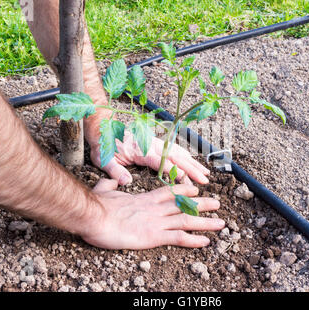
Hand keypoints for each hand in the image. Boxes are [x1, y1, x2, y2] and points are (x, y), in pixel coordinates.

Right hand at [81, 179, 224, 249]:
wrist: (95, 216)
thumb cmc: (98, 205)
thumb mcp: (105, 189)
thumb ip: (111, 184)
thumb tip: (112, 180)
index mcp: (145, 198)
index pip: (170, 191)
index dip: (185, 191)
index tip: (196, 190)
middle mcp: (155, 208)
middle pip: (184, 204)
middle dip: (203, 204)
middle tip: (217, 204)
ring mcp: (157, 222)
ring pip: (187, 220)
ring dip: (206, 222)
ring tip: (221, 223)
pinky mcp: (154, 236)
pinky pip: (179, 238)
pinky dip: (194, 240)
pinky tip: (206, 242)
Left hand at [90, 131, 210, 185]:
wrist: (102, 127)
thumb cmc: (103, 145)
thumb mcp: (104, 159)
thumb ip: (115, 171)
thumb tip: (126, 182)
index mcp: (141, 150)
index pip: (162, 162)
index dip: (175, 172)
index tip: (187, 181)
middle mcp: (152, 145)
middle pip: (176, 157)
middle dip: (192, 168)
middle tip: (205, 179)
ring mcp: (155, 142)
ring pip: (178, 152)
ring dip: (192, 162)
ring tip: (205, 172)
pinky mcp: (155, 143)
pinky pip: (174, 150)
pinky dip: (186, 157)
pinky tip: (193, 164)